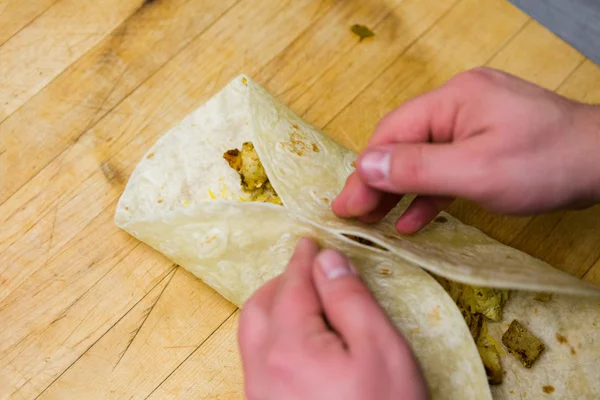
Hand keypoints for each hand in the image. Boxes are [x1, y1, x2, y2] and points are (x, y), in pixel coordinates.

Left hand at [238, 238, 427, 399]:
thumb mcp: (381, 350)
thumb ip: (350, 299)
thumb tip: (326, 260)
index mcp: (288, 347)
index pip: (290, 286)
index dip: (302, 260)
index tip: (309, 242)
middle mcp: (261, 370)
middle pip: (259, 307)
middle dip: (281, 282)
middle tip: (309, 271)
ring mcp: (259, 395)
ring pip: (253, 334)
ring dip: (274, 307)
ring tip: (306, 300)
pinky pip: (258, 360)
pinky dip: (273, 335)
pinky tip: (300, 339)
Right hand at [332, 67, 599, 233]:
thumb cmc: (545, 165)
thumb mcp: (476, 171)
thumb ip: (417, 169)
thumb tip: (364, 167)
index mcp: (452, 99)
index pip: (392, 134)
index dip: (365, 171)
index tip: (344, 206)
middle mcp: (458, 104)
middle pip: (404, 144)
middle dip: (377, 182)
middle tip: (352, 217)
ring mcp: (474, 122)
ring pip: (423, 157)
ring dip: (400, 190)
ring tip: (375, 221)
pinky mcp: (487, 142)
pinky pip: (448, 167)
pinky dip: (430, 193)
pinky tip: (413, 219)